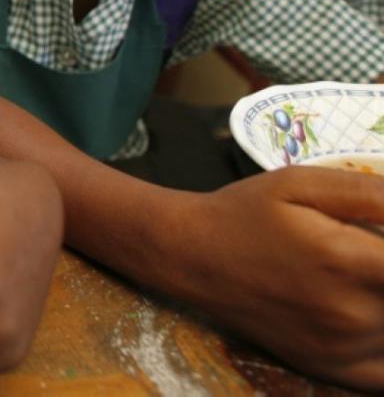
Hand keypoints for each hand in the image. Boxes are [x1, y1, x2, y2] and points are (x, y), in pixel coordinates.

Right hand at [169, 167, 383, 389]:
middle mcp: (352, 315)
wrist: (189, 256)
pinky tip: (374, 316)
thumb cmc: (246, 213)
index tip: (382, 242)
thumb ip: (372, 193)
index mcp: (348, 262)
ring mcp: (344, 350)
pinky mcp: (333, 370)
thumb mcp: (303, 184)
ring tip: (365, 276)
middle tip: (372, 256)